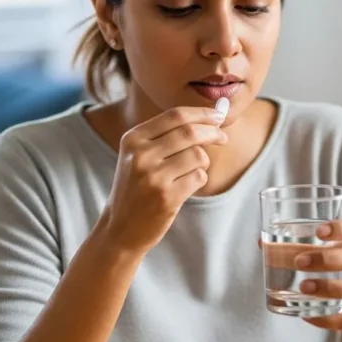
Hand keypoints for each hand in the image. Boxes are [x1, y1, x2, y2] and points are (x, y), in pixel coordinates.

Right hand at [94, 106, 227, 252]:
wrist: (119, 228)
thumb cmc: (136, 187)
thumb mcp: (139, 155)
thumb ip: (169, 134)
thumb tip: (215, 114)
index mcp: (133, 139)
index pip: (175, 115)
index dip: (202, 113)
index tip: (219, 115)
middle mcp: (140, 155)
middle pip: (190, 132)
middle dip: (214, 132)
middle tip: (223, 137)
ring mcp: (153, 177)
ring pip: (198, 155)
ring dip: (203, 162)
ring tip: (191, 170)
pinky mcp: (167, 197)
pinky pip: (199, 177)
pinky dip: (199, 179)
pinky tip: (186, 186)